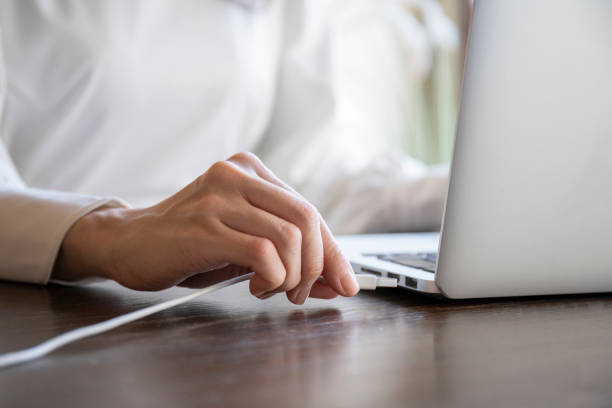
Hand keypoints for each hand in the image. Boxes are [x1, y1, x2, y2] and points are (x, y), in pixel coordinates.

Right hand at [53, 152, 359, 303]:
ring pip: (290, 236)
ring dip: (292, 276)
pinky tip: (254, 285)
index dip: (332, 251)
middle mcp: (237, 174)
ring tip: (272, 289)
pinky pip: (263, 252)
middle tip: (301, 292)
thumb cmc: (188, 244)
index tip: (345, 282)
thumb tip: (333, 282)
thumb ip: (287, 255)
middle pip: (307, 218)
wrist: (128, 242)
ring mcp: (220, 197)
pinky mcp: (205, 225)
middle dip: (317, 265)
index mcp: (251, 170)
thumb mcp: (244, 243)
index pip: (308, 210)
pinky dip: (272, 277)